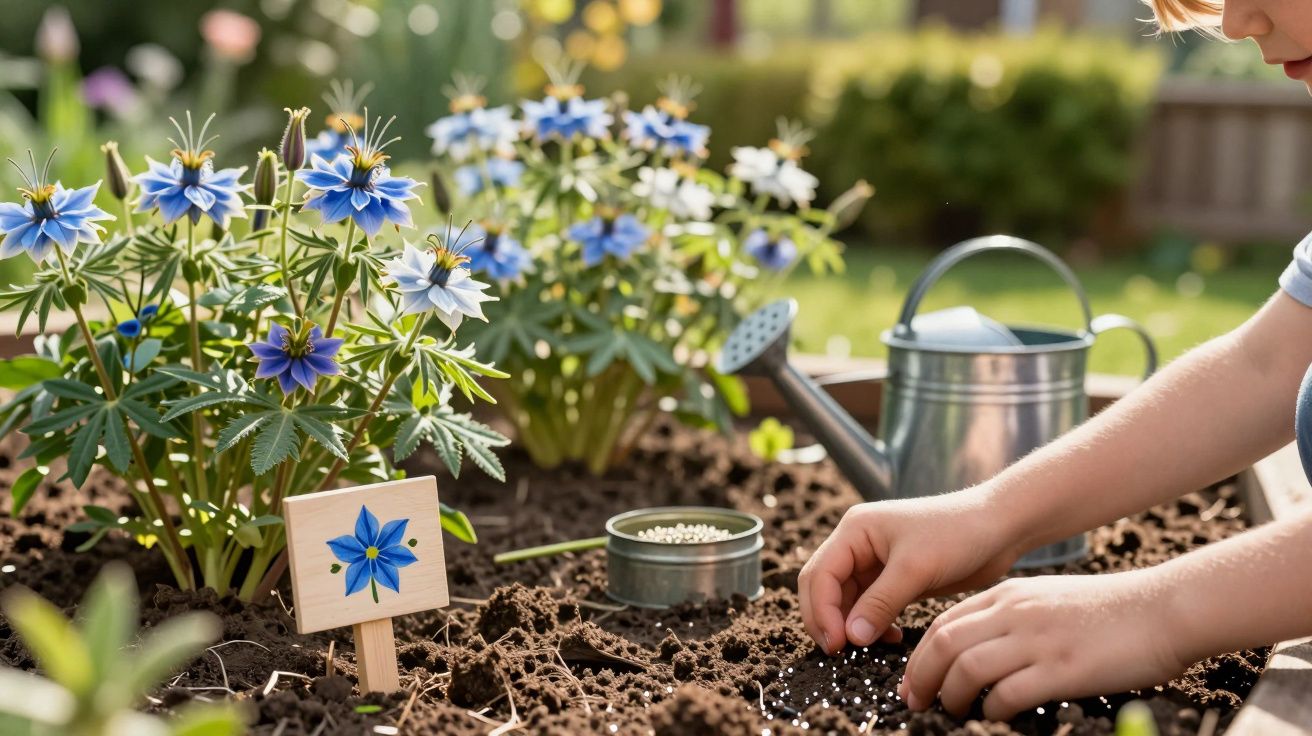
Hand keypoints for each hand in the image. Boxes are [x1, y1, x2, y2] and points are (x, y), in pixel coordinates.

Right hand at [798, 487, 1020, 653]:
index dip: (822, 611)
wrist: (999, 527)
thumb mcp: (915, 568)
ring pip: (846, 599)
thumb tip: (850, 638)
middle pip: (823, 586)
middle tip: (840, 653)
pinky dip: (873, 625)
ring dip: (851, 625)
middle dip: (828, 620)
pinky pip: (869, 606)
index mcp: (855, 530)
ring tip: (868, 648)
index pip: (820, 574)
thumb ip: (879, 603)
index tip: (837, 644)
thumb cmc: (957, 535)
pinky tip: (892, 638)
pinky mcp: (894, 577)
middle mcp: (858, 543)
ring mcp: (875, 560)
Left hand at [899, 570, 1188, 720]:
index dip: (920, 654)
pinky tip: (993, 715)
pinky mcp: (1062, 668)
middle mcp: (1015, 613)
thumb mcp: (1046, 598)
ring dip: (950, 695)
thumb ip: (1011, 616)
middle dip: (921, 676)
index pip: (945, 622)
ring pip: (968, 667)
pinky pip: (1008, 692)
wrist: (1162, 607)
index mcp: (1008, 595)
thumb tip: (978, 647)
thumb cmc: (1108, 610)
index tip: (913, 679)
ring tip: (951, 712)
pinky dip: (991, 708)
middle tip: (916, 701)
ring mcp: (1038, 639)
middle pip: (944, 643)